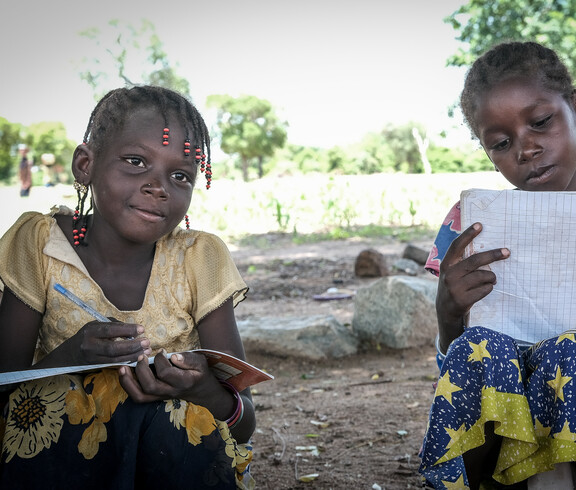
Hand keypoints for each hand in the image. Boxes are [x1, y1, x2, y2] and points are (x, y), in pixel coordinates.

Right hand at [60, 321, 150, 365]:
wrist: (70, 353)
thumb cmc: (88, 335)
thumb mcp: (97, 325)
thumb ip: (114, 325)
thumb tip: (133, 330)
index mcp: (90, 331)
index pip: (110, 330)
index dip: (126, 330)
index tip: (141, 329)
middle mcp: (90, 345)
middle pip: (113, 348)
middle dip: (132, 345)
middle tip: (147, 342)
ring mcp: (92, 358)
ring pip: (115, 358)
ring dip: (133, 355)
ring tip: (146, 351)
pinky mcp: (96, 366)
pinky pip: (114, 364)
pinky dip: (128, 361)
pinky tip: (138, 358)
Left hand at [118, 352, 231, 415]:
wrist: (201, 391)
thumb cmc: (200, 373)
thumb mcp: (201, 362)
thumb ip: (189, 359)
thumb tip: (173, 356)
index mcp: (183, 381)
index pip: (166, 373)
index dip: (160, 360)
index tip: (160, 350)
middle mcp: (170, 392)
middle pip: (150, 386)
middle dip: (141, 370)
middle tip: (141, 356)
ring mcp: (161, 396)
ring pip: (140, 396)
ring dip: (128, 382)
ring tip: (122, 367)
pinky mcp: (154, 397)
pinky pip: (138, 397)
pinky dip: (128, 386)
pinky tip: (124, 373)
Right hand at [436, 222, 509, 350]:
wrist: (445, 310)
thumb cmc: (454, 285)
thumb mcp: (452, 272)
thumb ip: (462, 261)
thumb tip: (486, 249)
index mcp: (446, 264)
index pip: (456, 246)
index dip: (467, 235)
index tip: (479, 225)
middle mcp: (449, 274)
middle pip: (476, 261)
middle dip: (494, 255)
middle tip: (507, 252)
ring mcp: (455, 287)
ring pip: (484, 276)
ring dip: (491, 278)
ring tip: (489, 280)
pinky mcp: (463, 299)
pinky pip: (486, 289)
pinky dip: (488, 289)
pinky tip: (483, 290)